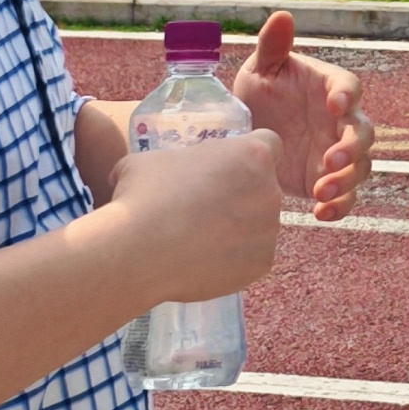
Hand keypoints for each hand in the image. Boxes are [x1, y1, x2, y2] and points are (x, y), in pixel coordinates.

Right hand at [104, 127, 285, 309]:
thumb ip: (176, 161)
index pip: (268, 145)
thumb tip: (160, 174)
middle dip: (240, 194)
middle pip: (263, 188)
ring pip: (258, 225)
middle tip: (205, 207)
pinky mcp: (261, 264)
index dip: (247, 155)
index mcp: (252, 155)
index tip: (229, 166)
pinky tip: (202, 260)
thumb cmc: (144, 196)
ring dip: (237, 228)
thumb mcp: (151, 160)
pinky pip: (250, 257)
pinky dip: (232, 259)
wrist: (138, 252)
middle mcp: (270, 191)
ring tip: (198, 238)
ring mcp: (268, 231)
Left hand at [228, 10, 373, 221]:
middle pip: (363, 133)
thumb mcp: (262, 69)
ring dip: (347, 180)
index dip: (347, 95)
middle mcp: (341, 121)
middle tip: (330, 161)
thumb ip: (274, 46)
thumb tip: (282, 16)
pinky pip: (347, 195)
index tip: (335, 105)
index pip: (350, 87)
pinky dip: (341, 206)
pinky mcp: (328, 179)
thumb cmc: (260, 91)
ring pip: (361, 167)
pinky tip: (321, 213)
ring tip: (321, 191)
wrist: (247, 134)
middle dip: (352, 149)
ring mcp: (338, 151)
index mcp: (329, 89)